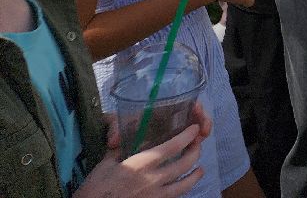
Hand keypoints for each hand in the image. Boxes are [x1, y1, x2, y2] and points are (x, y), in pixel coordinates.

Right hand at [76, 104, 209, 197]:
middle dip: (195, 151)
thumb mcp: (105, 165)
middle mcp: (153, 180)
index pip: (172, 146)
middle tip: (197, 145)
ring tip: (200, 170)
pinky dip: (181, 191)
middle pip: (185, 164)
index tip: (194, 128)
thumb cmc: (94, 189)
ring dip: (195, 175)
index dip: (187, 136)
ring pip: (185, 185)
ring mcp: (155, 197)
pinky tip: (181, 188)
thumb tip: (125, 139)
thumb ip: (120, 151)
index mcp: (141, 165)